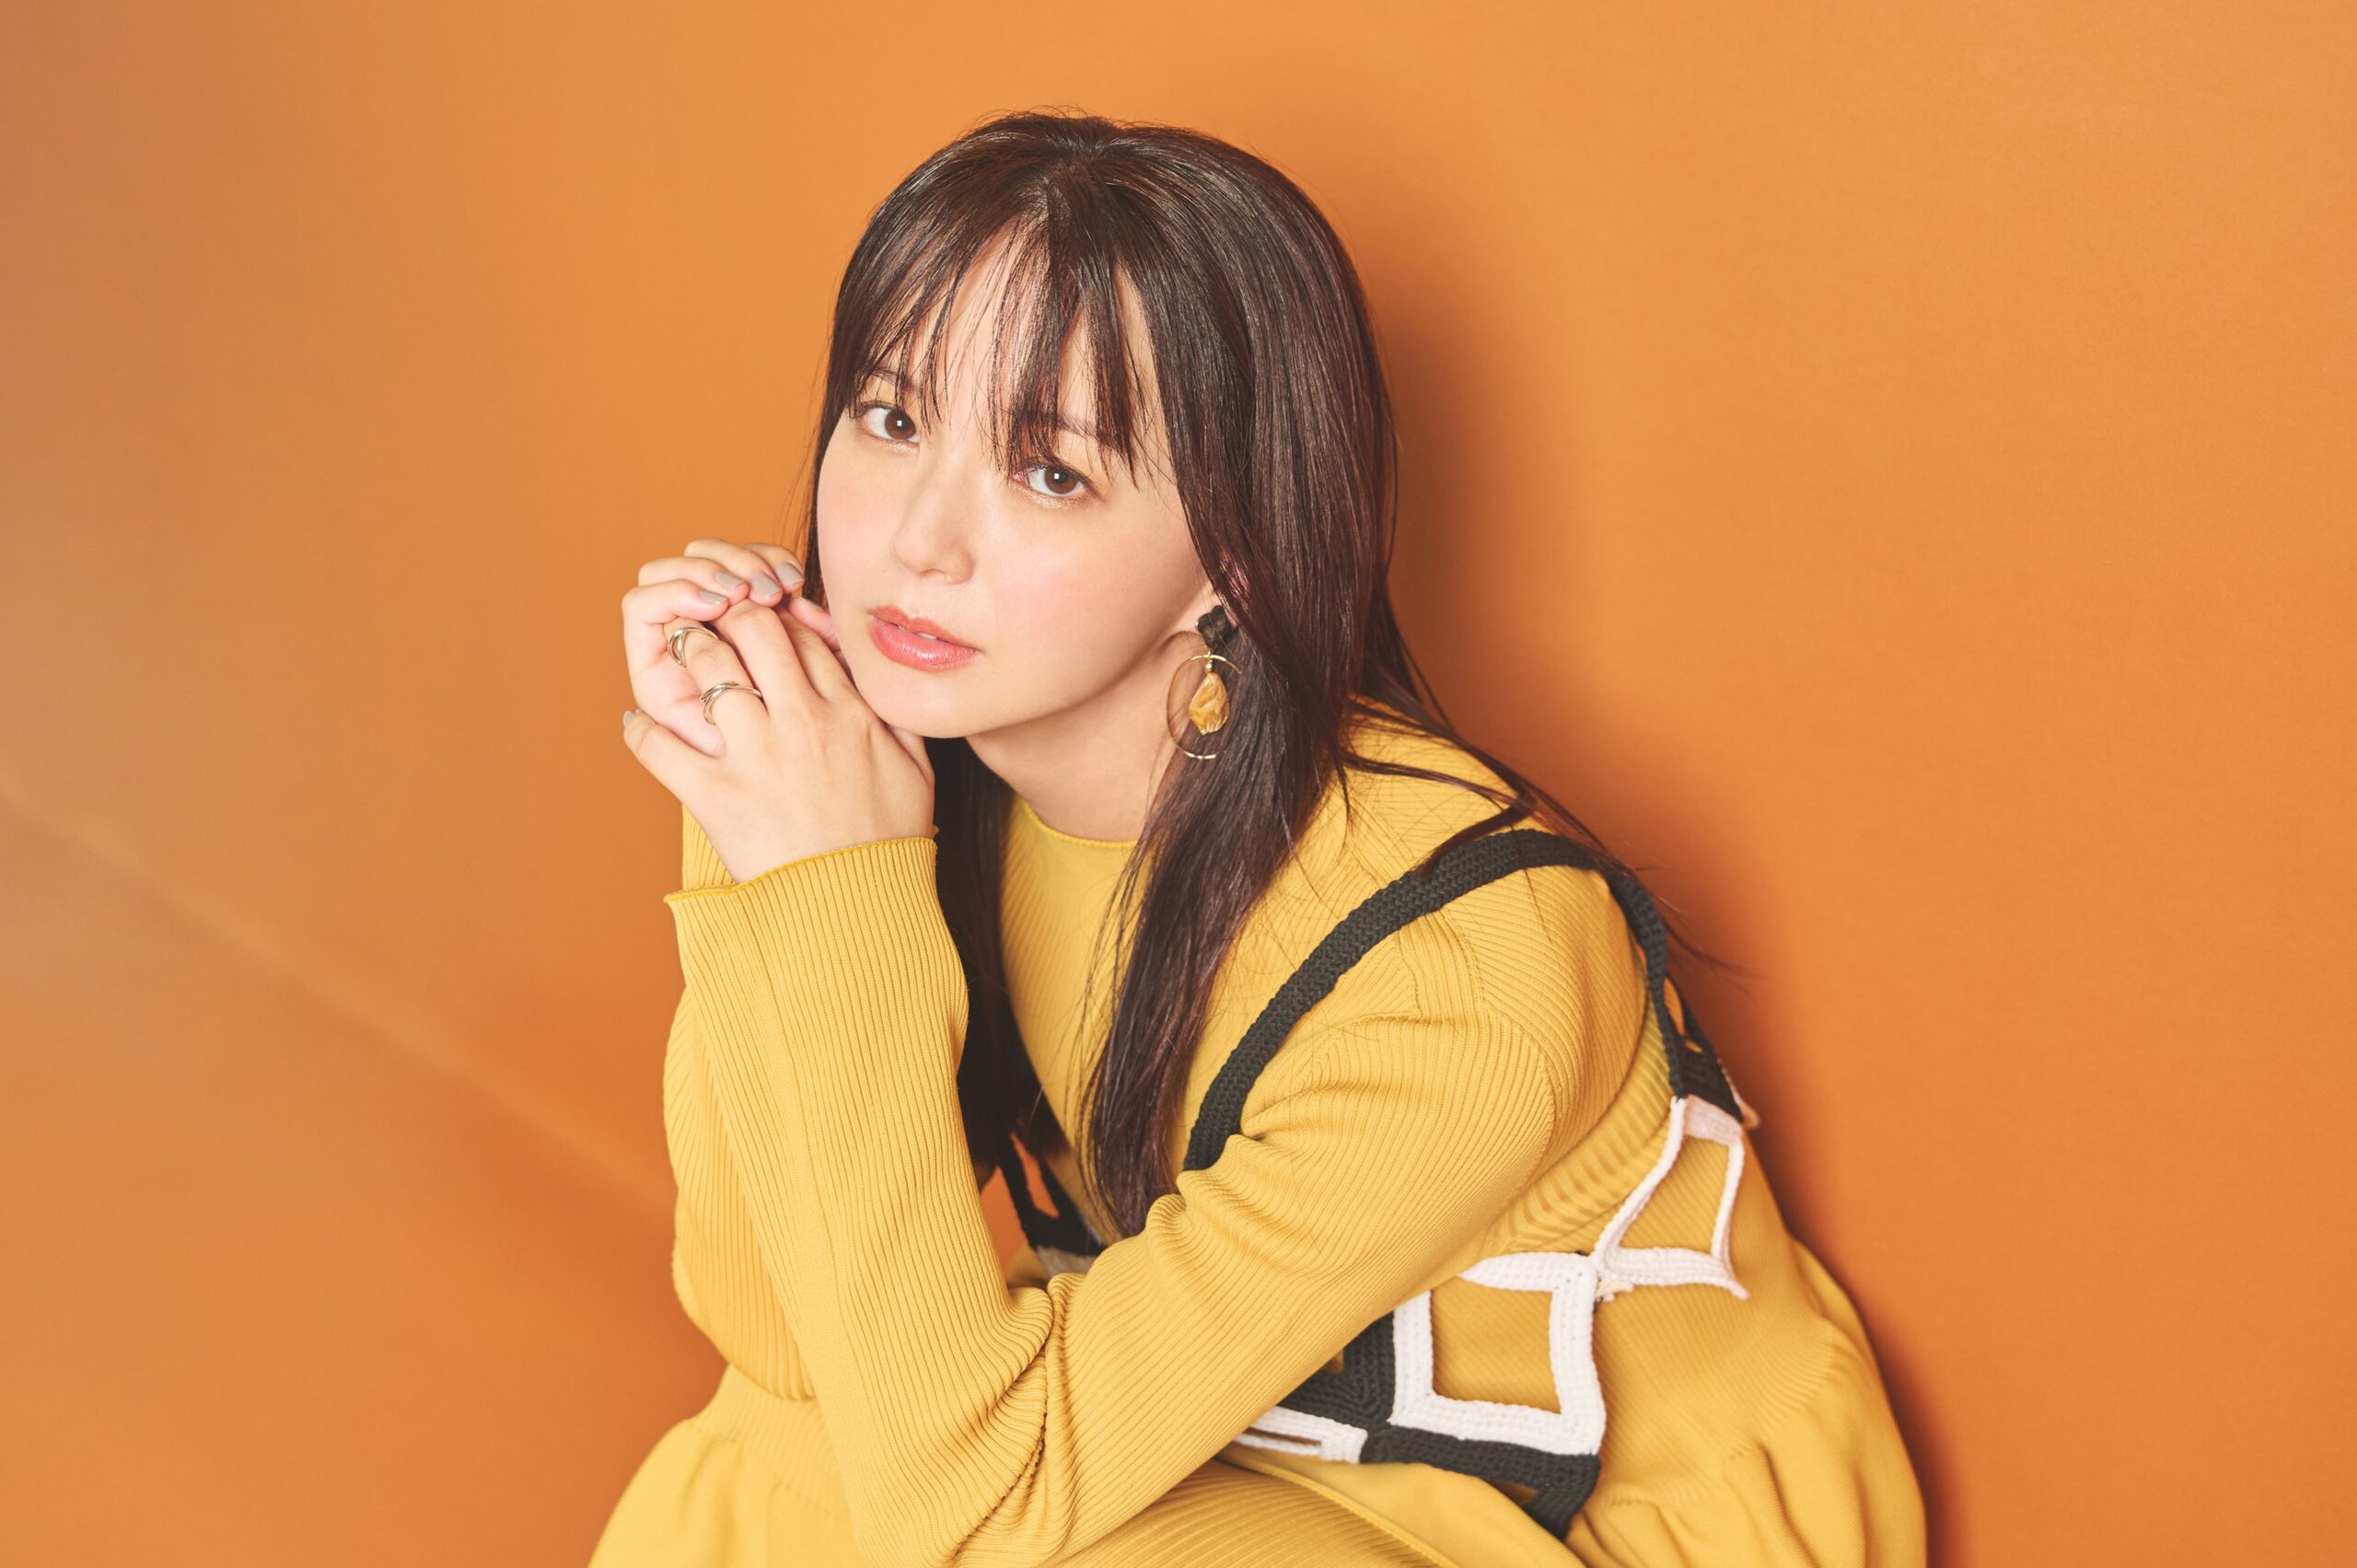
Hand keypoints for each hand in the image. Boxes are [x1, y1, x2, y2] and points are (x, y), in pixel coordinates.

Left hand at [620, 538, 935, 881]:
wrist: (859, 909)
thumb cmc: (887, 840)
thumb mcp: (918, 769)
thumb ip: (902, 713)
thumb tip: (882, 672)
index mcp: (851, 712)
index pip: (804, 632)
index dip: (778, 616)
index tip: (763, 624)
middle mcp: (801, 724)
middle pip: (754, 629)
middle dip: (730, 612)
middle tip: (715, 618)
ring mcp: (754, 757)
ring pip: (706, 666)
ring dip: (687, 649)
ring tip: (679, 655)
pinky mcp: (715, 797)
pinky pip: (659, 746)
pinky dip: (641, 729)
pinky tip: (641, 724)